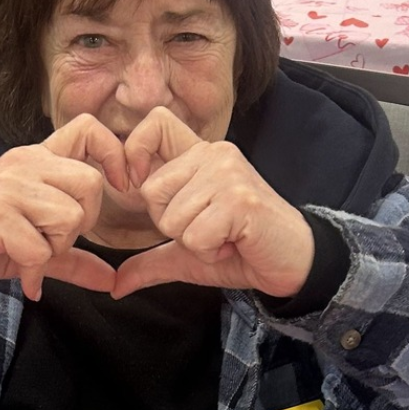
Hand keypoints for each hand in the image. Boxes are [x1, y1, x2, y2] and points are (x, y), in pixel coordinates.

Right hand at [0, 115, 129, 330]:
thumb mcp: (36, 248)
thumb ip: (75, 258)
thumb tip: (113, 279)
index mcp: (34, 159)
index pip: (88, 128)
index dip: (115, 155)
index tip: (120, 188)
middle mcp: (22, 163)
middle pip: (91, 182)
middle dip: (82, 223)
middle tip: (53, 240)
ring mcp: (6, 186)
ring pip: (70, 217)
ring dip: (55, 248)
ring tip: (30, 253)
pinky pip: (41, 248)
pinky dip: (35, 270)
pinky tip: (22, 275)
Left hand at [113, 108, 314, 298]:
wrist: (294, 263)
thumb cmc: (241, 250)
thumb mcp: (187, 254)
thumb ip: (150, 261)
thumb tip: (115, 285)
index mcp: (200, 155)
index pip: (155, 124)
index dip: (136, 152)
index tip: (141, 185)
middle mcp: (214, 154)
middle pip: (151, 191)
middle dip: (172, 224)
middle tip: (209, 228)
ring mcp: (228, 174)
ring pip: (171, 218)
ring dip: (194, 242)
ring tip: (224, 236)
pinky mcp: (239, 200)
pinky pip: (194, 236)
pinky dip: (210, 251)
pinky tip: (234, 243)